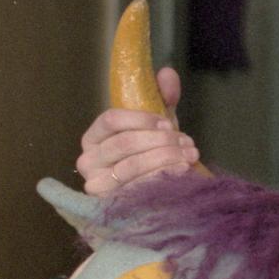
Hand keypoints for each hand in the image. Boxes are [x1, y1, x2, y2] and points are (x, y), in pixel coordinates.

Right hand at [76, 68, 199, 195]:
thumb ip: (162, 98)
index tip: (167, 123)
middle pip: (124, 143)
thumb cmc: (153, 156)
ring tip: (190, 155)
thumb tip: (167, 73)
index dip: (141, 119)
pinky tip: (182, 172)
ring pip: (131, 166)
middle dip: (160, 141)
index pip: (110, 120)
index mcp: (94, 138)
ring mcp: (97, 186)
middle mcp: (88, 161)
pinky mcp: (110, 206)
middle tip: (187, 142)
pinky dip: (162, 177)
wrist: (157, 194)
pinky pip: (137, 188)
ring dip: (165, 158)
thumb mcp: (157, 126)